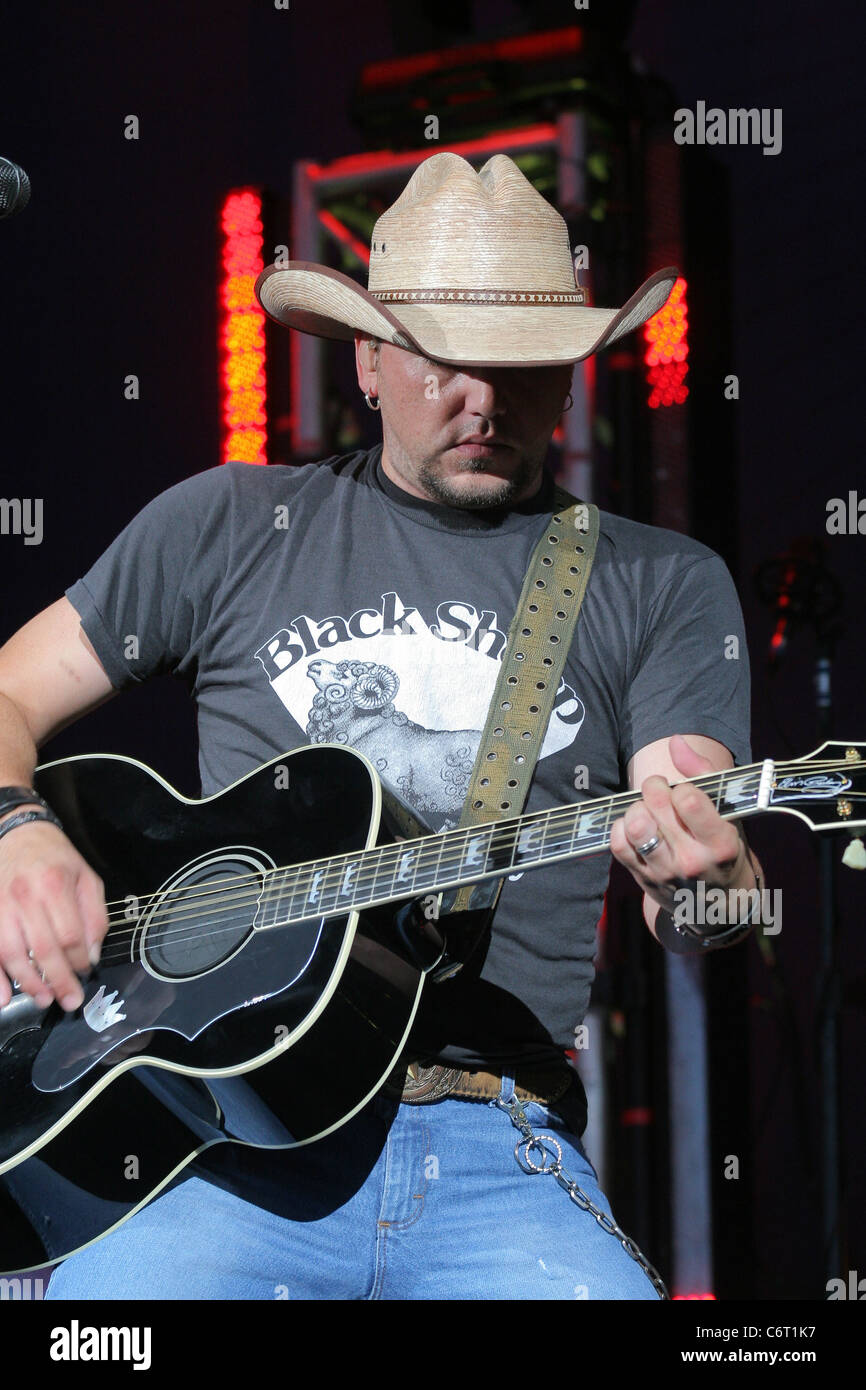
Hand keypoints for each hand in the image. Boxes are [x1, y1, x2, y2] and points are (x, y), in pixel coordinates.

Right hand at [0, 819, 108, 1011]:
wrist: (17, 834)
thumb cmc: (54, 859)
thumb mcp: (86, 877)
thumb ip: (94, 915)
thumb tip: (92, 954)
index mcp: (55, 886)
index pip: (70, 935)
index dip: (80, 960)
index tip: (86, 971)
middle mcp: (25, 897)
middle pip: (43, 949)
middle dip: (58, 981)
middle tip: (70, 1001)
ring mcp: (0, 907)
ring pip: (12, 954)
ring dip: (28, 983)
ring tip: (44, 999)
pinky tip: (3, 997)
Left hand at [610, 734, 747, 916]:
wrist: (718, 904)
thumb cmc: (723, 848)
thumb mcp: (729, 812)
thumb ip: (703, 772)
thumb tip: (675, 741)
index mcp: (720, 843)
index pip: (688, 800)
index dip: (680, 786)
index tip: (683, 792)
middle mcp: (692, 861)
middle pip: (655, 806)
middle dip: (655, 788)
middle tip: (661, 792)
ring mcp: (665, 872)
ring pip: (635, 825)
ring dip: (636, 807)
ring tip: (648, 809)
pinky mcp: (642, 878)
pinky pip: (617, 843)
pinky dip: (621, 826)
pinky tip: (635, 824)